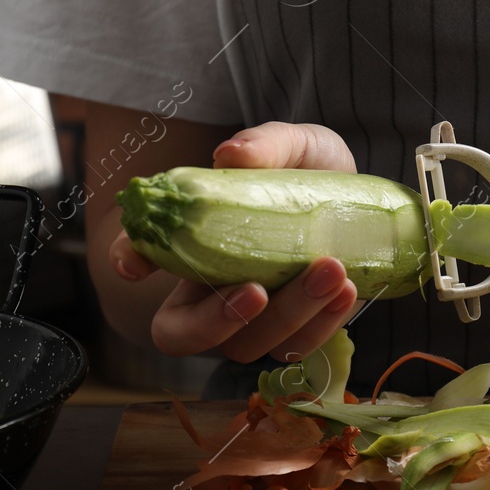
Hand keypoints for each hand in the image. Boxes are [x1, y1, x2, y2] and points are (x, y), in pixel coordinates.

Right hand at [109, 122, 359, 362]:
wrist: (360, 197)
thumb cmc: (309, 170)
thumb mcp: (294, 145)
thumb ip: (265, 143)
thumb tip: (233, 154)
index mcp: (194, 241)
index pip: (141, 255)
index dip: (129, 260)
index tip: (135, 266)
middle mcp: (212, 289)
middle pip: (182, 333)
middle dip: (215, 323)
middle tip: (257, 290)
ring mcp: (254, 318)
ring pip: (249, 345)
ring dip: (289, 316)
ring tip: (330, 270)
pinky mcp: (296, 330)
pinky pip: (300, 346)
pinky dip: (323, 324)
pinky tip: (345, 289)